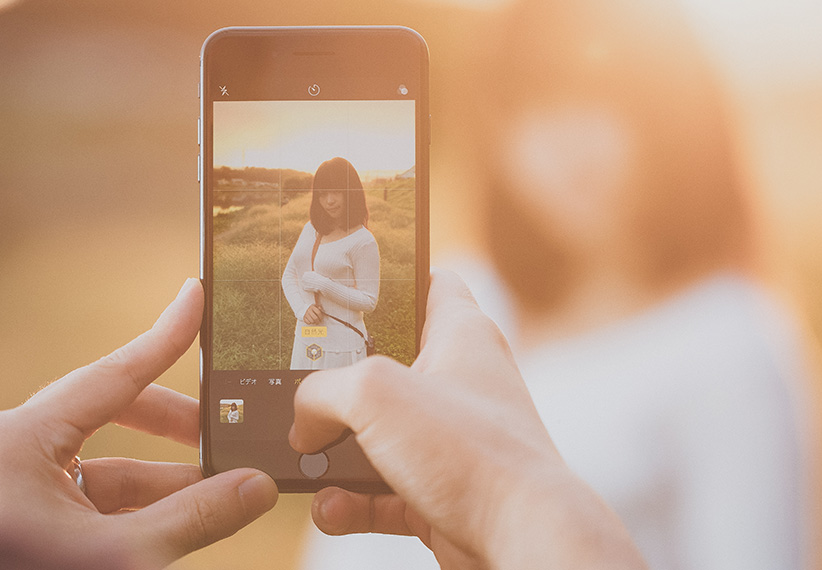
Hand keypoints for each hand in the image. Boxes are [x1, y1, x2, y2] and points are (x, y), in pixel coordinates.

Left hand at [0, 279, 277, 568]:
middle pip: (110, 415)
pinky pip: (88, 494)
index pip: (111, 377)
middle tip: (228, 429)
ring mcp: (10, 483)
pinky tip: (182, 515)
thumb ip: (196, 516)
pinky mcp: (18, 514)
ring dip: (163, 476)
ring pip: (104, 463)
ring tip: (223, 488)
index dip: (164, 340)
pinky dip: (135, 504)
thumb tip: (257, 487)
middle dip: (175, 428)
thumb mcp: (124, 553)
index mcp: (17, 441)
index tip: (196, 301)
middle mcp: (8, 450)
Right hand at [289, 269, 646, 569]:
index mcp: (460, 337)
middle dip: (337, 386)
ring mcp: (449, 443)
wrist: (521, 540)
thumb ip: (322, 392)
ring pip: (376, 438)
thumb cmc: (475, 454)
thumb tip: (302, 423)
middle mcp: (459, 385)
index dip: (389, 281)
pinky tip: (333, 509)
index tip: (342, 288)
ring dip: (334, 455)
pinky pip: (381, 492)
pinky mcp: (440, 492)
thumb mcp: (376, 396)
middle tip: (301, 392)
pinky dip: (351, 502)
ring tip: (308, 462)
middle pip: (385, 368)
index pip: (428, 284)